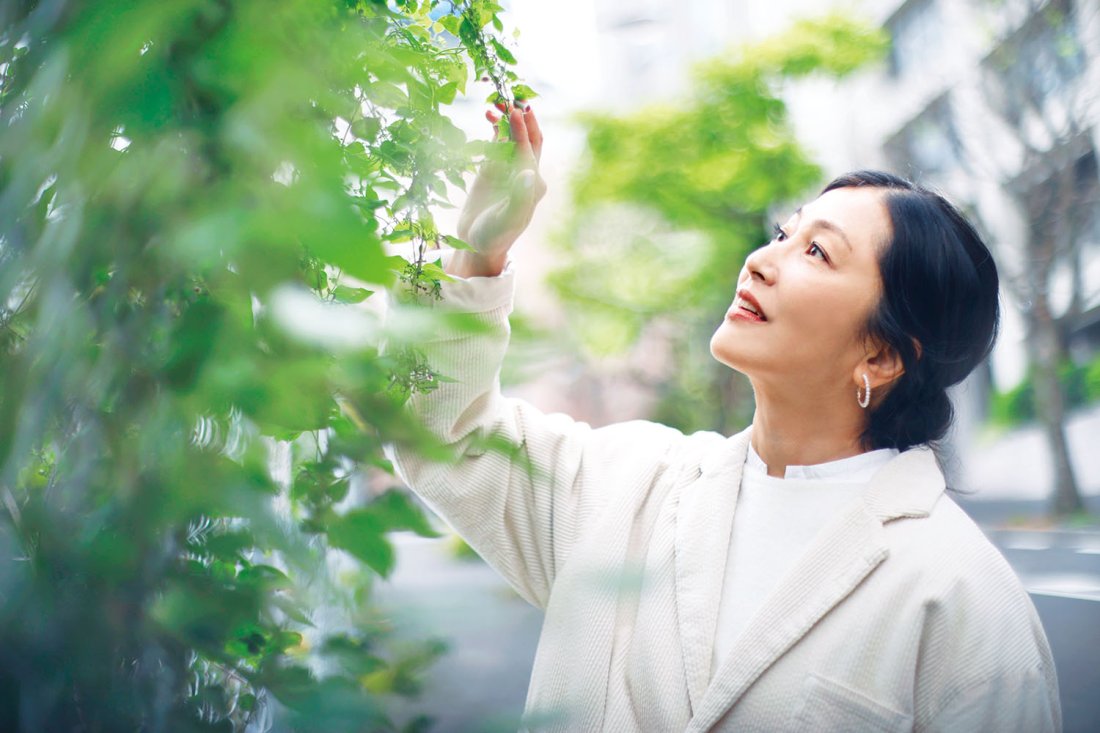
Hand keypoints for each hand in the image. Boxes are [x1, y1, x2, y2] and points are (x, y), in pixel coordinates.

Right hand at [449, 104, 545, 277]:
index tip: (514, 111)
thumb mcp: (508, 219)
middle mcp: (524, 172)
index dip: (522, 129)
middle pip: (529, 138)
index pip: (529, 149)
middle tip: (512, 96)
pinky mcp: (492, 169)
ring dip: (506, 120)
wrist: (478, 245)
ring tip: (496, 103)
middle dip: (522, 117)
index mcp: (533, 183)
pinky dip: (494, 129)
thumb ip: (520, 197)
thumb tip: (530, 173)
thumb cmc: (496, 235)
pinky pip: (495, 144)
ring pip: (511, 137)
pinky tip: (488, 117)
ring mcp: (508, 169)